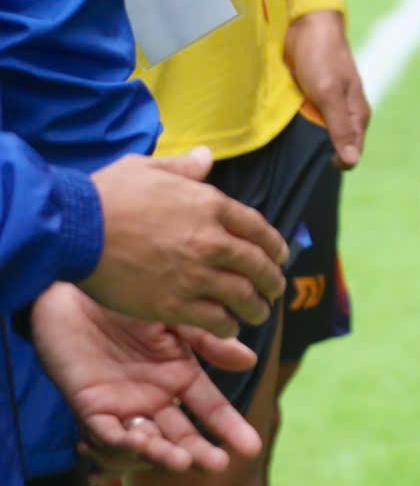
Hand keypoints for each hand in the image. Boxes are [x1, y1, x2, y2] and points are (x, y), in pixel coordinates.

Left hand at [28, 283, 261, 472]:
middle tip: (218, 464)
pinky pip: (107, 434)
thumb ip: (209, 341)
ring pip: (146, 443)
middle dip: (200, 453)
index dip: (231, 428)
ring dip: (163, 456)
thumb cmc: (130, 299)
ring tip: (182, 461)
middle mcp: (155, 399)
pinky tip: (140, 445)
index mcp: (181, 377)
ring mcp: (123, 406)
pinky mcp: (90, 407)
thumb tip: (249, 361)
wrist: (78, 289)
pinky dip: (122, 444)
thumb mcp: (177, 318)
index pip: (212, 410)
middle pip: (182, 435)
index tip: (252, 447)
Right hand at [83, 149, 289, 336]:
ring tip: (259, 313)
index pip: (258, 228)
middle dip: (272, 280)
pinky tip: (229, 328)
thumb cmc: (106, 195)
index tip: (280, 256)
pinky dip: (228, 326)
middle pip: (258, 264)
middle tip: (275, 289)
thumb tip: (206, 157)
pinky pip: (214, 319)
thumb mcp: (149, 168)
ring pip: (242, 295)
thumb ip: (184, 167)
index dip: (274, 245)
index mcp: (210, 205)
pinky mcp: (172, 303)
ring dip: (256, 307)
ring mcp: (194, 274)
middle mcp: (211, 240)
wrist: (73, 229)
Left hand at [286, 8, 370, 167]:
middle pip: (339, 144)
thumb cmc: (321, 57)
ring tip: (291, 149)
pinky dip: (303, 126)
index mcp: (358, 113)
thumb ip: (340, 127)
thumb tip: (352, 161)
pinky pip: (312, 119)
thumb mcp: (329, 94)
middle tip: (298, 162)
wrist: (308, 24)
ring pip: (324, 132)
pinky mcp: (316, 96)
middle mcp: (348, 111)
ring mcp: (332, 103)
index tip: (314, 167)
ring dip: (311, 140)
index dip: (337, 162)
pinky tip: (289, 130)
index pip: (353, 151)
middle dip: (323, 154)